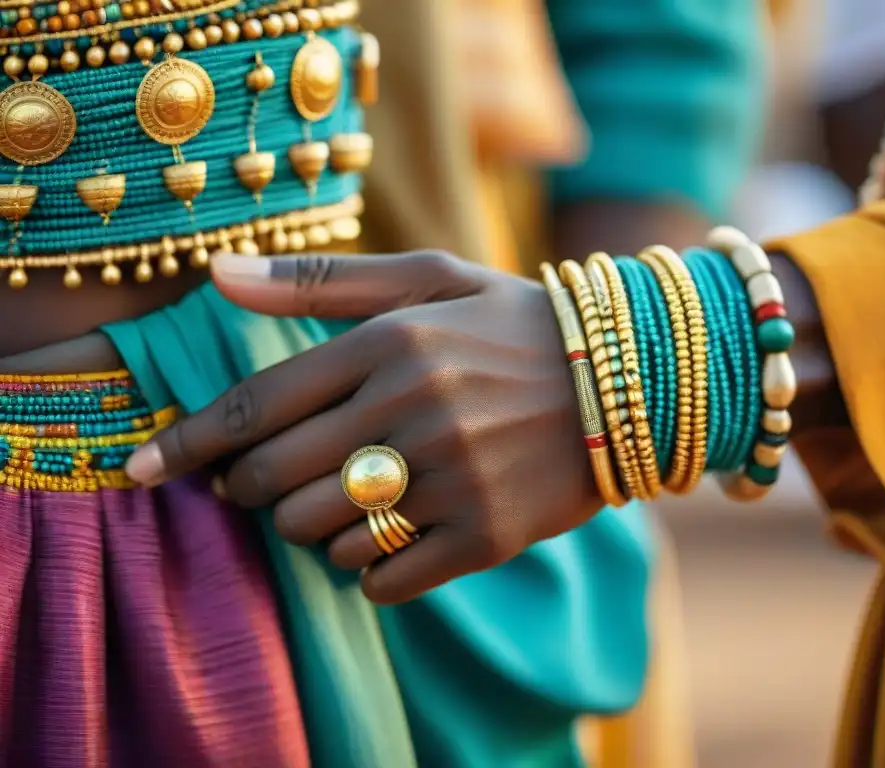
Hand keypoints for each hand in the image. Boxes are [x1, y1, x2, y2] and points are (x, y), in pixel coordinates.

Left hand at [125, 251, 603, 603]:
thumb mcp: (430, 280)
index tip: (143, 469)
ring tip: (339, 504)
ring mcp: (452, 478)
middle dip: (251, 490)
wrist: (634, 379)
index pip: (255, 406)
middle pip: (277, 480)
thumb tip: (216, 275)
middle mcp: (414, 410)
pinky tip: (384, 543)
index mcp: (389, 345)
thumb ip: (323, 280)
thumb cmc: (517, 324)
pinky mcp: (486, 535)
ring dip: (311, 529)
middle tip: (260, 485)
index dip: (188, 443)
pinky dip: (367, 570)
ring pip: (324, 535)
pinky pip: (384, 578)